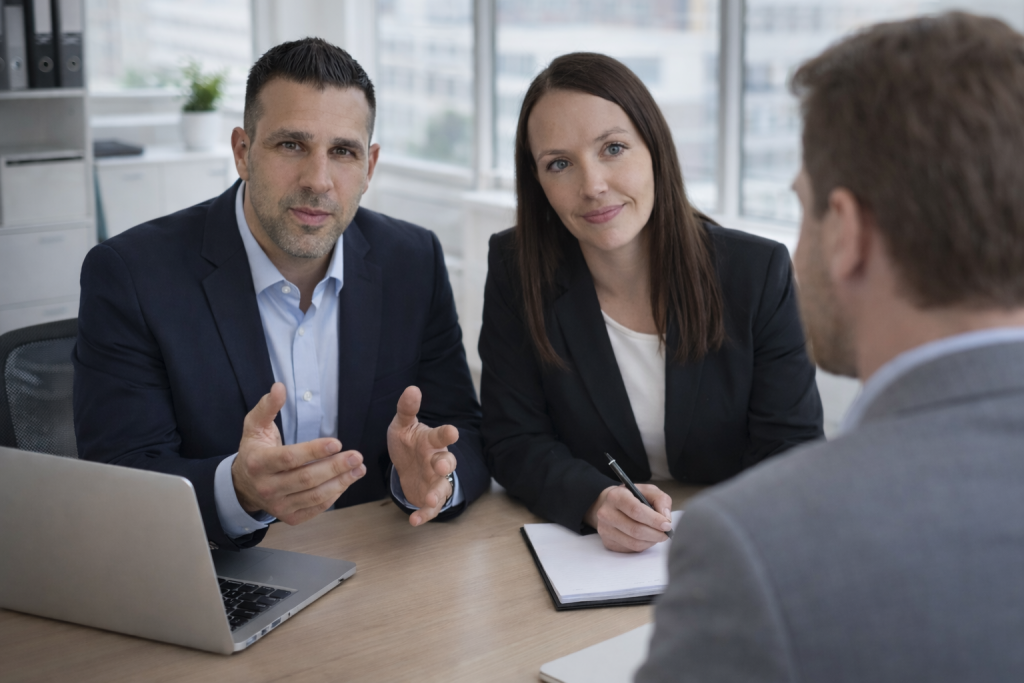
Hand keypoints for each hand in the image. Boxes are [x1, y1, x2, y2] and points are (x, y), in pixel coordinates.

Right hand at [232, 382, 365, 524]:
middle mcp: (267, 487)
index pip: (289, 458)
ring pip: (315, 496)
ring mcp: (278, 505)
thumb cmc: (255, 451)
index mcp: (258, 463)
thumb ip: (268, 407)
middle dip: (335, 467)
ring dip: (341, 482)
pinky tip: (346, 481)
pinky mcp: (289, 517)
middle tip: (356, 456)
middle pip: (306, 479)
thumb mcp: (255, 426)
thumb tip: (279, 387)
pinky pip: (316, 508)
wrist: (243, 485)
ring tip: (359, 468)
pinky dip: (334, 495)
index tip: (337, 442)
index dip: (314, 451)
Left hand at [387, 386, 458, 526]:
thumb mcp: (402, 425)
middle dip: (445, 464)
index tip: (452, 432)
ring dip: (438, 494)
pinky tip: (414, 520)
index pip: (440, 436)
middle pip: (446, 462)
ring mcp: (435, 480)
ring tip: (431, 500)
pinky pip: (430, 507)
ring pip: (442, 487)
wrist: (406, 465)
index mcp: (431, 441)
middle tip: (442, 465)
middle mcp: (437, 460)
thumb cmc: (407, 442)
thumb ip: (406, 409)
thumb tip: (412, 388)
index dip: (446, 434)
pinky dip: (424, 515)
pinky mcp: (429, 497)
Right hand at [584, 484, 672, 552]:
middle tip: (666, 533)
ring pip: (634, 542)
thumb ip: (660, 499)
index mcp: (616, 496)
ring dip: (651, 541)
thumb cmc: (631, 497)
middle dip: (655, 533)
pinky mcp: (608, 542)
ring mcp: (605, 529)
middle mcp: (606, 513)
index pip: (636, 510)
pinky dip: (644, 545)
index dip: (654, 520)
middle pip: (635, 529)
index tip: (667, 524)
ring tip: (658, 535)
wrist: (611, 505)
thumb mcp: (647, 490)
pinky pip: (631, 549)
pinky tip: (647, 538)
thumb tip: (666, 517)